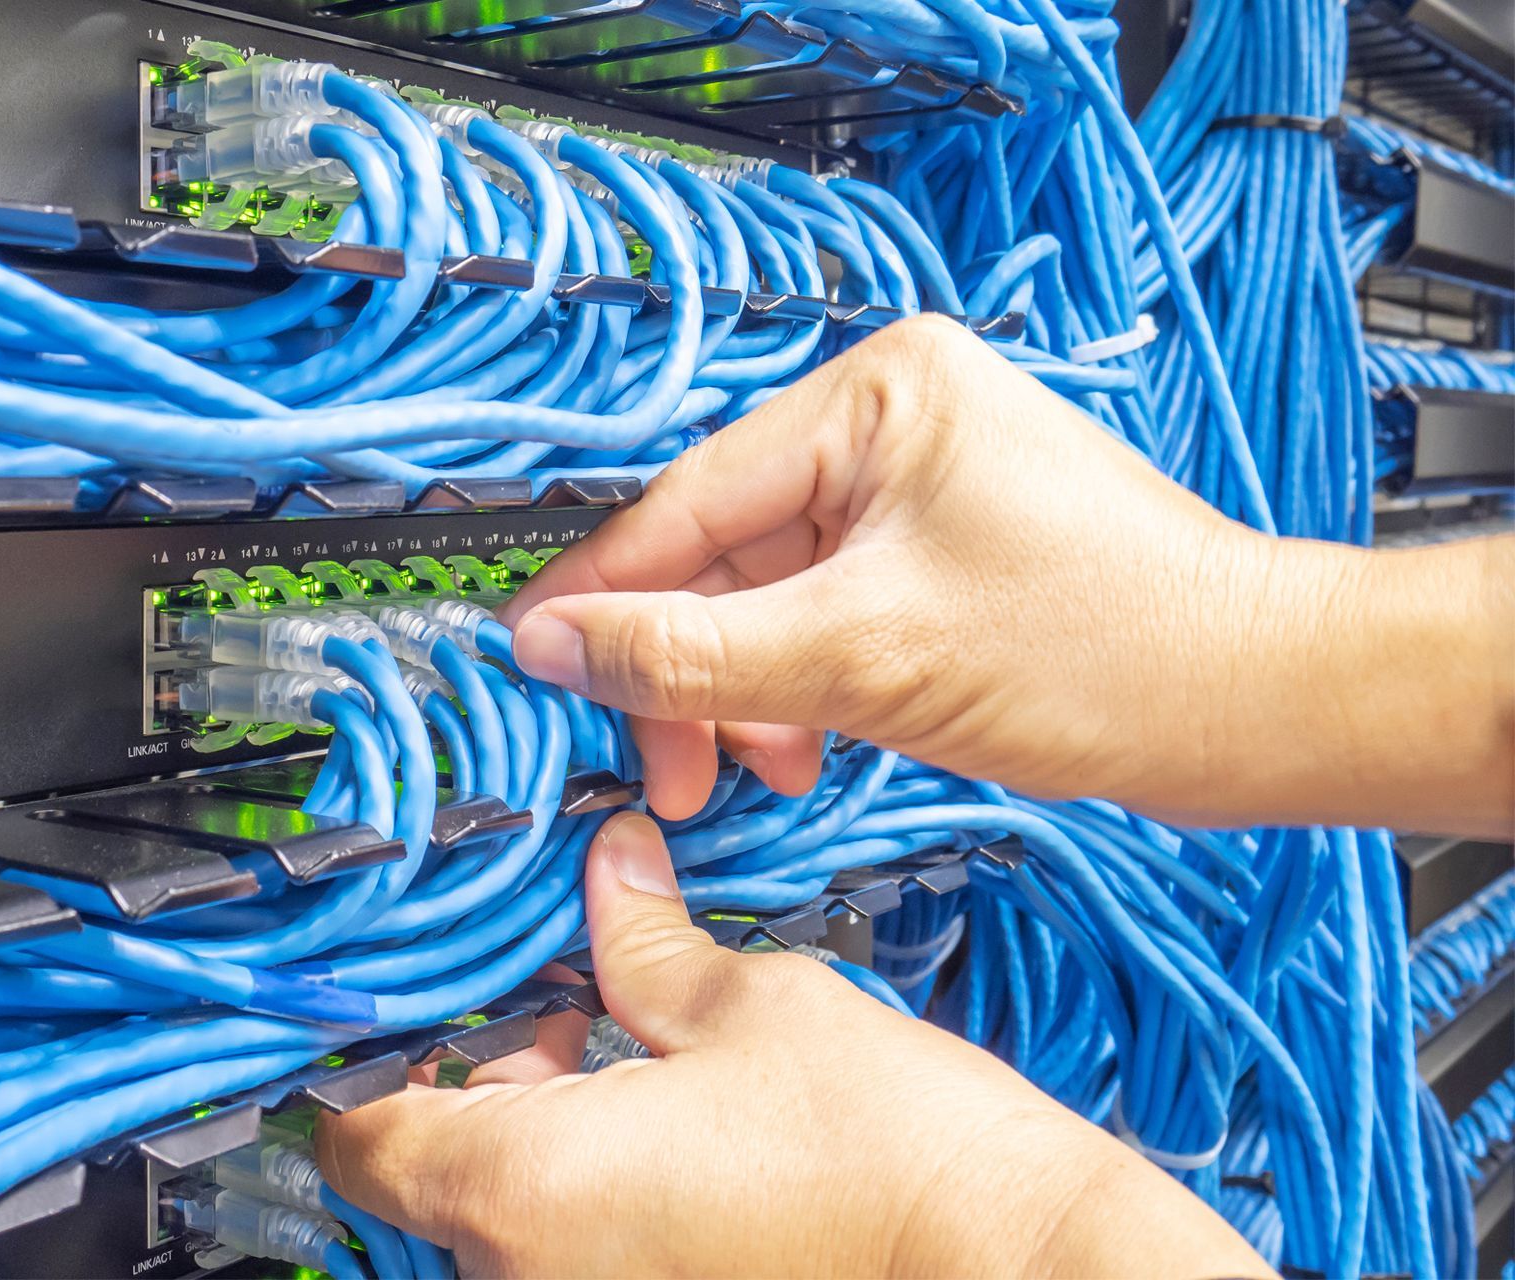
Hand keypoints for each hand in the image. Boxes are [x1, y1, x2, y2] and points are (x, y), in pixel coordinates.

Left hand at [317, 812, 1274, 1278]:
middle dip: (482, 1082)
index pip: (359, 1136)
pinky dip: (588, 1199)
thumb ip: (643, 937)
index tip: (419, 1003)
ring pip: (503, 1222)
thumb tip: (608, 868)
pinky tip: (671, 1135)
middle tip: (563, 1006)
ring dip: (537, 1138)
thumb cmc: (890, 1150)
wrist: (1016, 1265)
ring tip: (629, 1057)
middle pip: (431, 1176)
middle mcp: (532, 1279)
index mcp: (523, 1189)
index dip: (372, 1061)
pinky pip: (573, 1258)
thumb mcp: (748, 1005)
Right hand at [501, 317, 1514, 834]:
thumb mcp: (859, 657)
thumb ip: (688, 652)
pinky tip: (806, 745)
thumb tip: (554, 644)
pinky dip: (804, 685)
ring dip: (747, 689)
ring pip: (774, 593)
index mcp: (875, 392)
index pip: (690, 500)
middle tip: (667, 764)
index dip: (603, 593)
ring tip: (758, 769)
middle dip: (691, 666)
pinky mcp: (946, 550)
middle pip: (727, 549)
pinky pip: (830, 612)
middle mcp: (895, 419)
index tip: (533, 659)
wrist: (1254, 707)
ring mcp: (922, 485)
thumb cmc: (1103, 652)